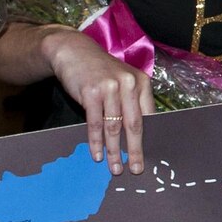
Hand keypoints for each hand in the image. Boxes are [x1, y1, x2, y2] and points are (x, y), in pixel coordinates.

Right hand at [42, 29, 155, 174]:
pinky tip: (97, 155)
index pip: (148, 116)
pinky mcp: (91, 93)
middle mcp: (128, 84)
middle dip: (135, 151)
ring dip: (114, 151)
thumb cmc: (100, 71)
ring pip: (114, 127)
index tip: (148, 156)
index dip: (148, 139)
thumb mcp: (121, 81)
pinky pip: (95, 124)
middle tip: (136, 169)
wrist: (73, 51)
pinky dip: (96, 142)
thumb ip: (131, 103)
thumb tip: (138, 136)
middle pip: (134, 125)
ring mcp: (110, 88)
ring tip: (114, 168)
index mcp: (141, 83)